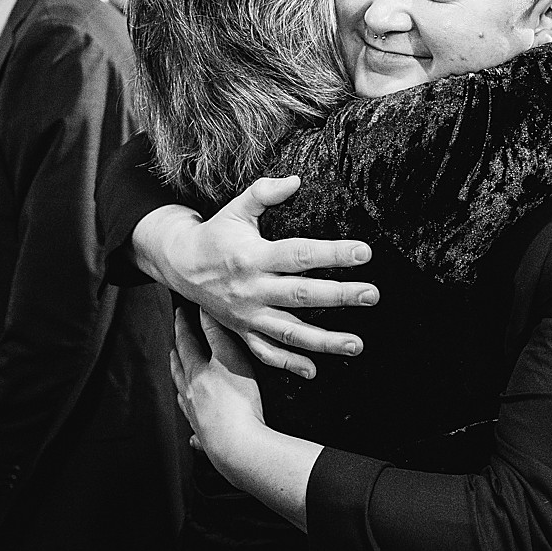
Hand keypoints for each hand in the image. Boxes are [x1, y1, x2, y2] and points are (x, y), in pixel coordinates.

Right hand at [135, 176, 379, 376]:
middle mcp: (253, 289)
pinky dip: (289, 364)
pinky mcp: (244, 331)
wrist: (180, 266)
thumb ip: (264, 192)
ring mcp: (249, 315)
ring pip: (290, 332)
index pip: (300, 255)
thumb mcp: (236, 209)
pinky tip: (315, 370)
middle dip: (339, 296)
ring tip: (356, 344)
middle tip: (372, 295)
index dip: (333, 253)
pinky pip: (266, 353)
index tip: (364, 253)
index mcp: (254, 256)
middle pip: (302, 295)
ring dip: (324, 341)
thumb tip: (296, 179)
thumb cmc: (215, 234)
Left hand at [171, 307, 266, 463]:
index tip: (179, 314)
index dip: (182, 326)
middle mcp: (191, 395)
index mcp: (196, 373)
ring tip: (179, 380)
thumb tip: (205, 312)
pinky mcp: (206, 437)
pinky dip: (193, 427)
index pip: (186, 343)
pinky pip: (195, 430)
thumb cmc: (238, 403)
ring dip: (180, 385)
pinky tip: (193, 434)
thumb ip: (217, 334)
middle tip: (175, 344)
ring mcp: (196, 417)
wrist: (238, 445)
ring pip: (183, 397)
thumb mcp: (230, 359)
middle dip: (177, 354)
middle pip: (180, 370)